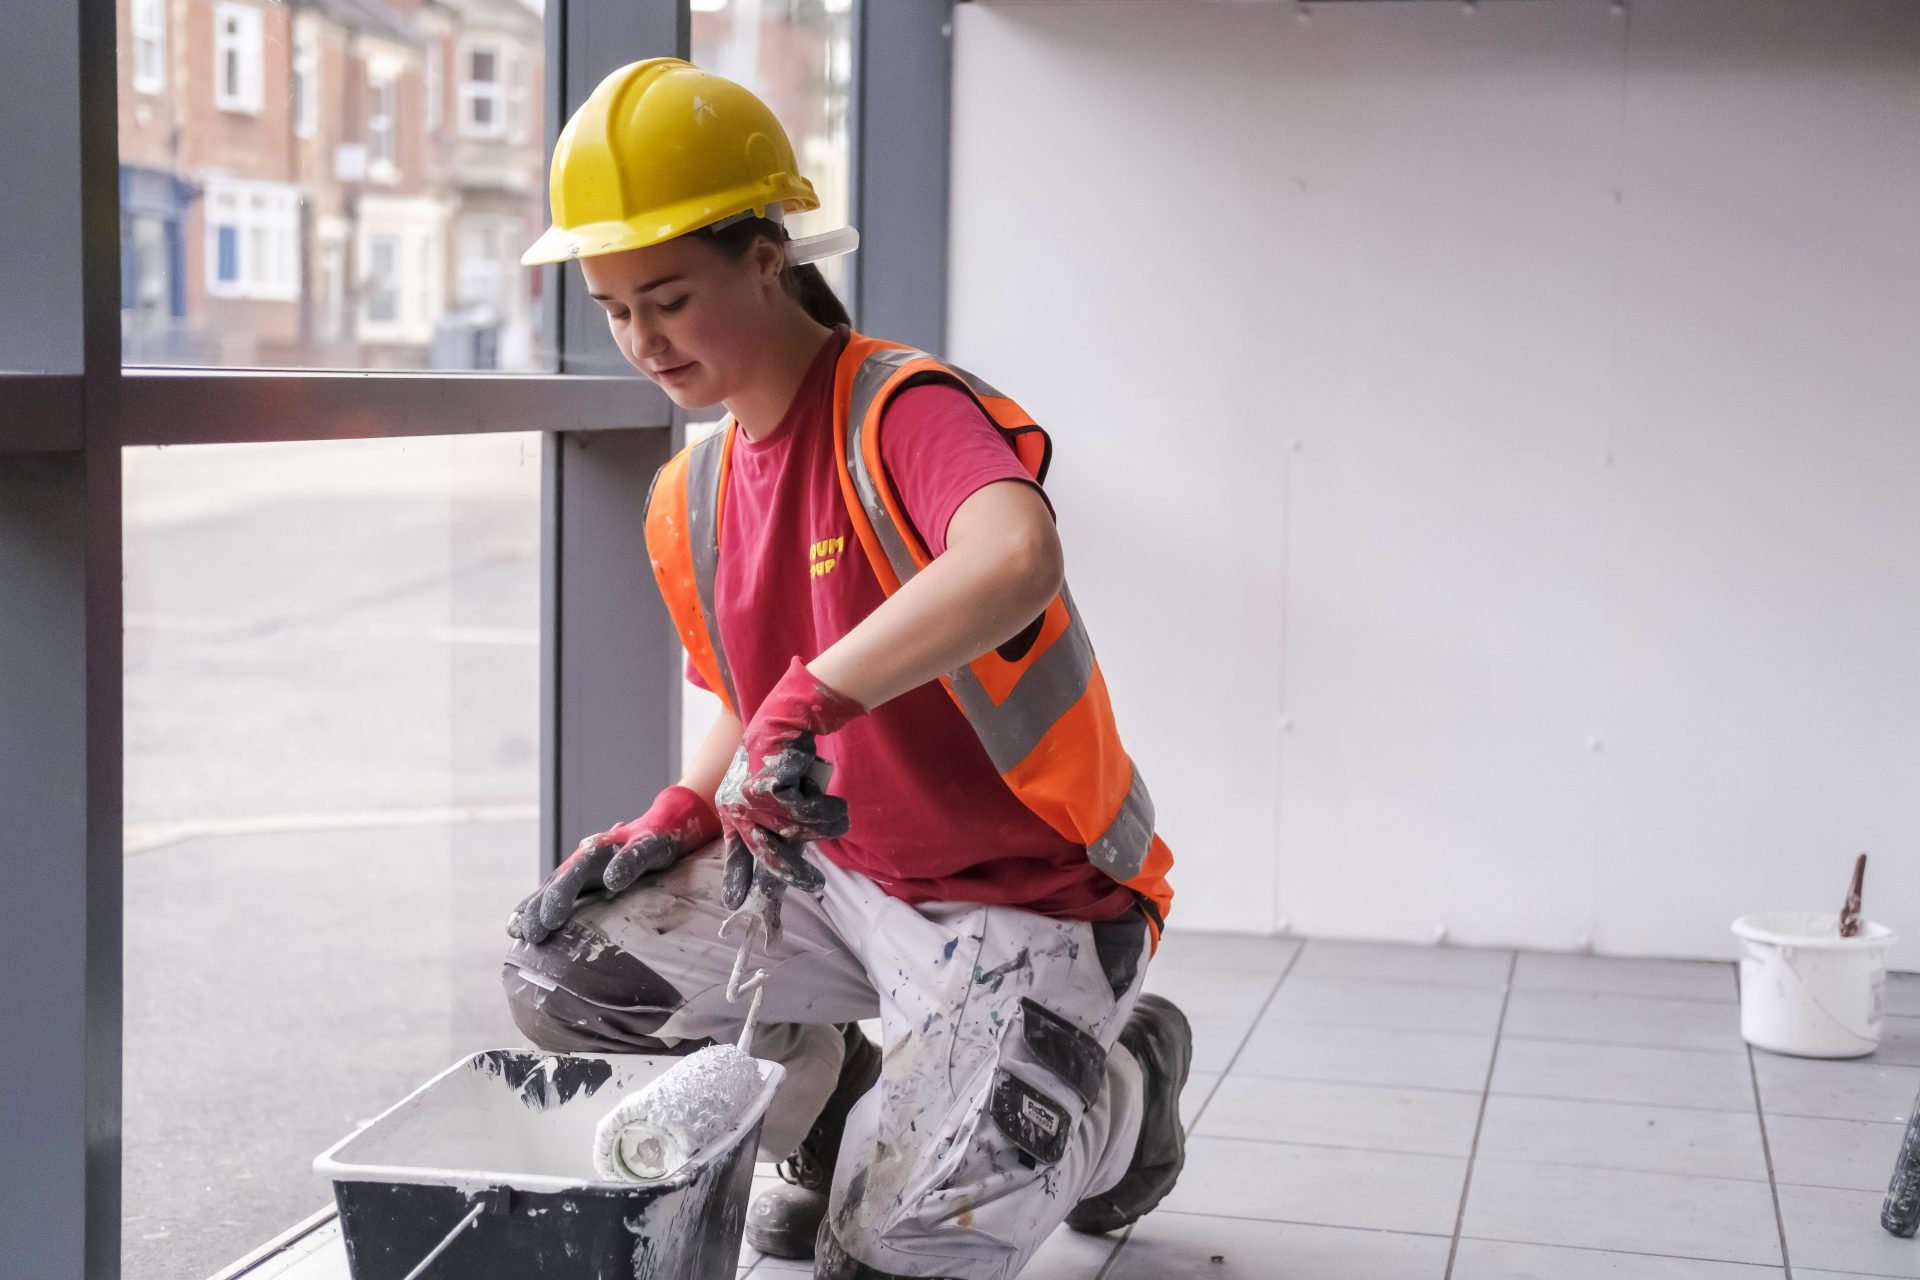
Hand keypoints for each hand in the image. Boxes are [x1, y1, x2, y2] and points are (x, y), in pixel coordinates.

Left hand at [507, 784, 719, 943]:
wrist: (671, 825)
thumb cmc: (634, 862)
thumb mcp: (607, 886)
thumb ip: (579, 906)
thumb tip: (544, 936)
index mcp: (582, 870)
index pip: (549, 889)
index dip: (531, 909)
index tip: (514, 933)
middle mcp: (594, 856)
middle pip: (562, 878)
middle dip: (542, 905)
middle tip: (532, 933)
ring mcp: (620, 846)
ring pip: (586, 863)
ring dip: (566, 888)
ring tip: (552, 916)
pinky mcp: (649, 842)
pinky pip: (635, 853)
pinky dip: (623, 865)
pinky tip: (614, 880)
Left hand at [716, 657, 863, 921]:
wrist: (784, 718)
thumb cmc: (782, 760)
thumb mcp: (773, 795)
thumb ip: (775, 828)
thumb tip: (782, 869)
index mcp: (731, 813)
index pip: (739, 855)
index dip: (741, 880)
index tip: (736, 905)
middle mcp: (735, 809)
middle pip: (768, 856)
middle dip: (794, 874)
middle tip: (816, 886)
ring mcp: (750, 800)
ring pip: (798, 833)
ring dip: (825, 822)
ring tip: (835, 810)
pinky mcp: (767, 790)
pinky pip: (806, 816)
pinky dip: (825, 807)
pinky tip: (827, 794)